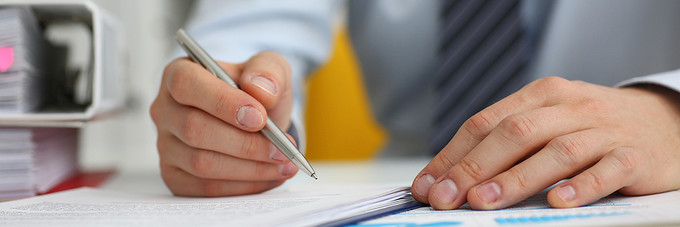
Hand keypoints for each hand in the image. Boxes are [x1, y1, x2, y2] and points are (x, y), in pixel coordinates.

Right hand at [151, 51, 297, 195]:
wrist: (257, 121)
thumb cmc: (256, 92)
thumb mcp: (270, 68)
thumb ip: (268, 70)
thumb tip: (261, 90)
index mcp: (179, 74)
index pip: (186, 85)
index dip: (223, 102)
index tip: (260, 118)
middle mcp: (165, 110)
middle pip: (195, 130)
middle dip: (245, 143)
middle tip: (282, 148)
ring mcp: (167, 146)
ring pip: (202, 164)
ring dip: (250, 168)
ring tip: (284, 163)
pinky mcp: (176, 176)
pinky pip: (206, 188)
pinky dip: (244, 185)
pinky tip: (269, 176)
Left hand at [412, 77, 679, 209]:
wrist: (664, 120)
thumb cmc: (592, 126)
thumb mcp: (548, 120)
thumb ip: (506, 143)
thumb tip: (452, 176)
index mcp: (541, 95)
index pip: (485, 122)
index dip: (452, 155)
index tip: (427, 184)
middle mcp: (569, 108)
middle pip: (514, 133)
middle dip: (474, 167)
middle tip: (446, 196)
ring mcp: (604, 130)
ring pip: (556, 151)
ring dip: (516, 178)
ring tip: (485, 201)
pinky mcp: (635, 155)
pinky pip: (607, 170)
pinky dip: (581, 186)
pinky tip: (558, 202)